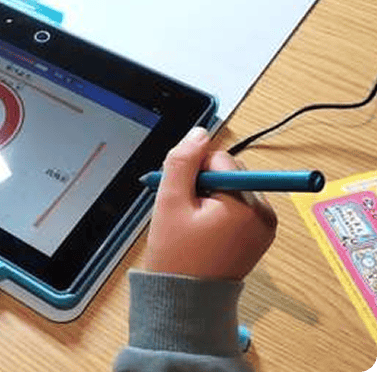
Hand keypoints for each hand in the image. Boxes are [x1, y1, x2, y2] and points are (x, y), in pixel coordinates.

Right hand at [143, 127, 277, 280]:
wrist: (185, 301)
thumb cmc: (176, 256)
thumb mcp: (170, 202)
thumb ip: (183, 162)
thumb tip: (199, 132)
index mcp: (246, 205)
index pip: (220, 160)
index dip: (194, 171)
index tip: (181, 195)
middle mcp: (263, 213)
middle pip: (230, 172)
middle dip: (204, 183)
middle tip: (186, 211)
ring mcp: (264, 226)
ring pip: (233, 187)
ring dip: (211, 196)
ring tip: (194, 223)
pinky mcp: (260, 235)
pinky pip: (239, 205)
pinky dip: (220, 210)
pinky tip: (204, 229)